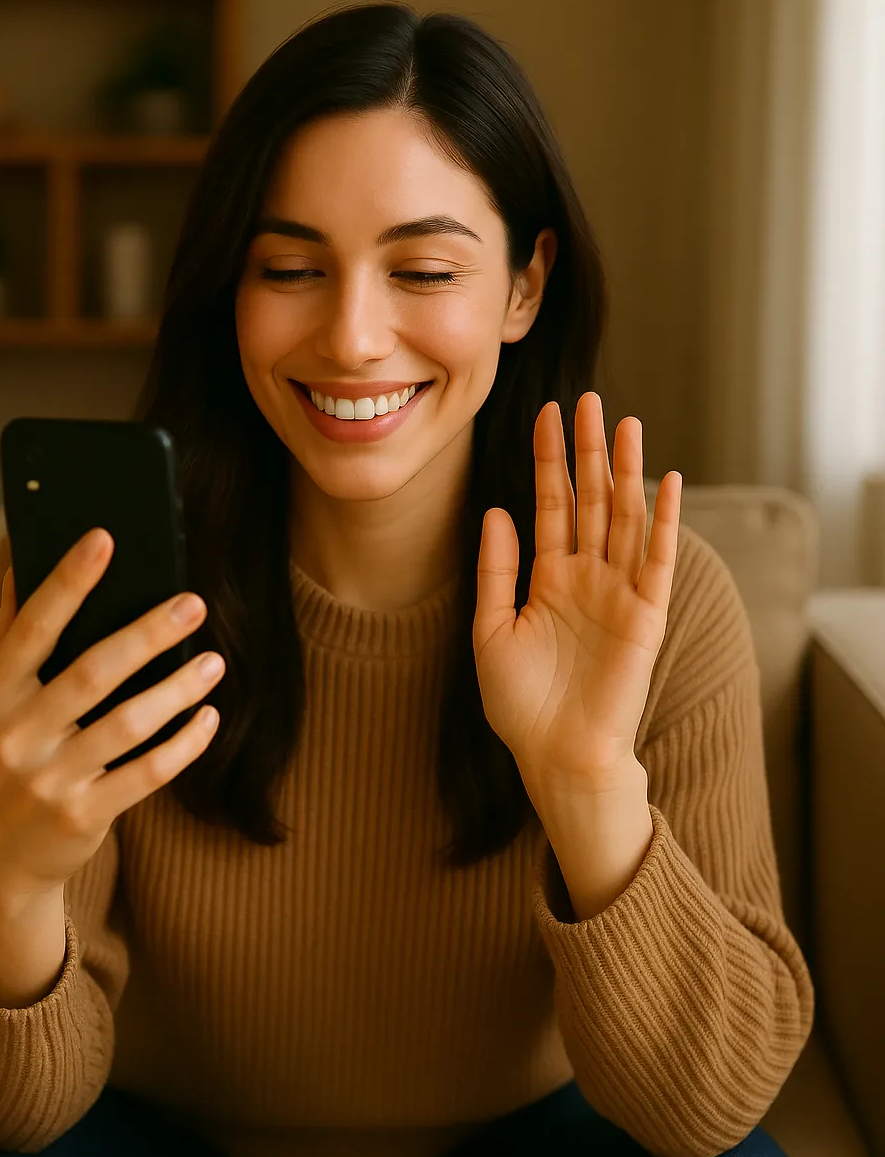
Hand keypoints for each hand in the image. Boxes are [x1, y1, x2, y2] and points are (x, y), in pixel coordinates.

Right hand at [0, 529, 224, 900]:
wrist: (1, 855)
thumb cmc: (11, 755)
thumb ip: (12, 635)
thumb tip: (20, 563)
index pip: (33, 628)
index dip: (68, 582)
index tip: (105, 538)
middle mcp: (14, 735)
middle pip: (91, 673)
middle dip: (147, 634)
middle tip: (194, 603)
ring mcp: (47, 780)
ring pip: (127, 724)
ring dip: (177, 688)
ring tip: (214, 661)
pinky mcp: (82, 816)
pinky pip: (146, 773)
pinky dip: (183, 744)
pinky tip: (209, 716)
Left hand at [472, 391, 681, 785]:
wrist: (557, 756)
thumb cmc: (521, 705)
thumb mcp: (491, 630)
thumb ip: (497, 570)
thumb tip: (497, 510)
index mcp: (550, 578)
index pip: (552, 505)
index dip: (549, 461)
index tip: (546, 415)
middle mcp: (588, 577)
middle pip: (592, 500)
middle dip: (589, 451)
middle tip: (589, 401)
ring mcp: (620, 593)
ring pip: (626, 518)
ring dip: (627, 471)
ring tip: (625, 423)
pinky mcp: (646, 616)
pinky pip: (657, 560)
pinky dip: (665, 520)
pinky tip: (666, 480)